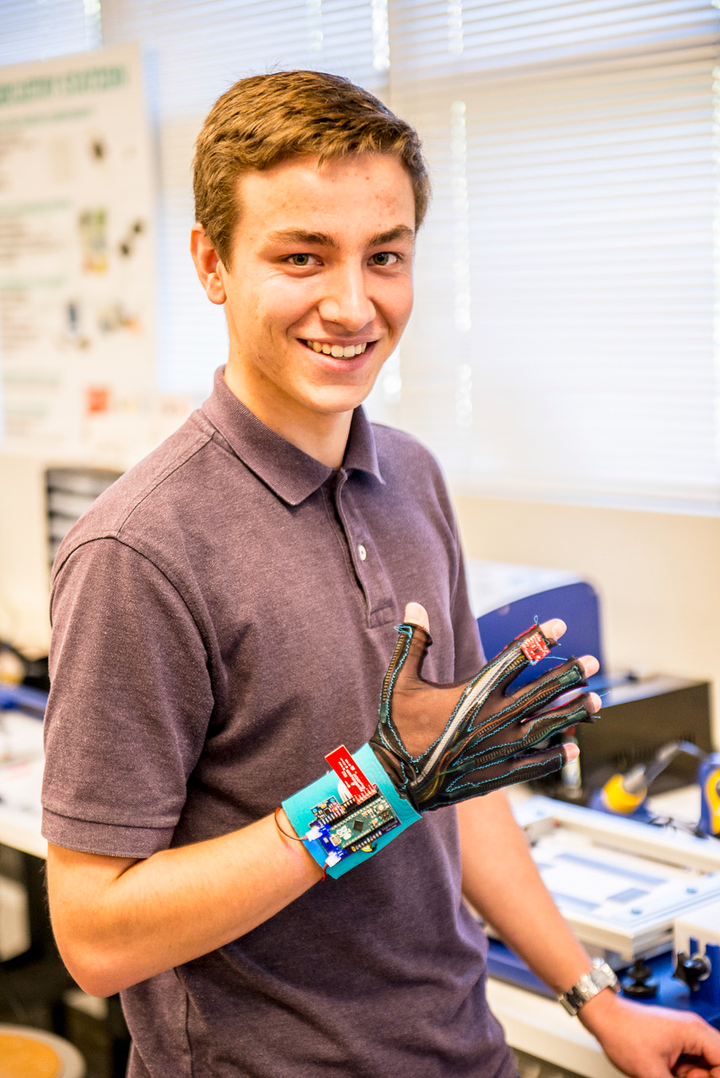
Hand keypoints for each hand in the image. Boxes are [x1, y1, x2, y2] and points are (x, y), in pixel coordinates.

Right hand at [369, 602, 599, 810]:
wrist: (395, 782)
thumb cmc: (397, 729)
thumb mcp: (400, 682)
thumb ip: (414, 643)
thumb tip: (414, 606)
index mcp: (472, 693)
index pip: (514, 659)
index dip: (538, 639)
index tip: (559, 626)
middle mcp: (492, 718)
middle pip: (541, 691)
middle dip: (569, 674)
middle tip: (592, 662)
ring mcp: (499, 748)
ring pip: (547, 726)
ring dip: (573, 712)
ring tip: (595, 700)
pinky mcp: (498, 774)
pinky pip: (536, 764)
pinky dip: (556, 755)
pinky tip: (574, 747)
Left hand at [580, 992, 719, 1077]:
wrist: (604, 1017)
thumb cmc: (623, 1033)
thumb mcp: (653, 1073)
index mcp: (695, 1031)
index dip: (715, 1077)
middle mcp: (694, 1029)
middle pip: (716, 1061)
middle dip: (704, 1076)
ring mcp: (685, 1033)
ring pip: (704, 1064)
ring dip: (694, 1075)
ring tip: (670, 1074)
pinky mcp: (676, 1039)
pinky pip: (692, 1061)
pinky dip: (685, 1072)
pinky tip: (667, 1071)